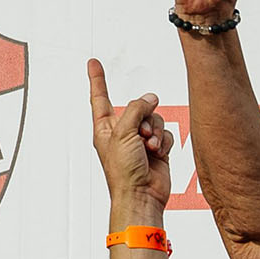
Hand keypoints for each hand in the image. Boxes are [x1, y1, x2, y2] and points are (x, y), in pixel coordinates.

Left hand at [86, 59, 168, 228]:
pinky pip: (166, 134)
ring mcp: (140, 141)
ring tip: (150, 146)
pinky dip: (164, 142)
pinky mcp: (157, 149)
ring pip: (155, 119)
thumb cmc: (123, 172)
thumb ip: (137, 109)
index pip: (100, 97)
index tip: (93, 63)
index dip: (97, 79)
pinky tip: (158, 153)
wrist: (141, 195)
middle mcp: (123, 132)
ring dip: (156, 131)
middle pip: (138, 108)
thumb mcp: (123, 132)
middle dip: (145, 117)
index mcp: (106, 128)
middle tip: (142, 133)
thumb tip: (151, 99)